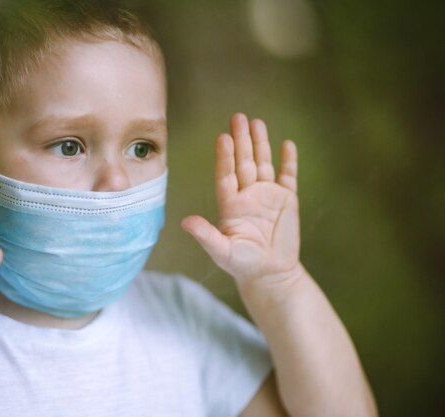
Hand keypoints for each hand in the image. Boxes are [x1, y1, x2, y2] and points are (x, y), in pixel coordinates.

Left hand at [181, 113, 299, 287]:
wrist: (270, 274)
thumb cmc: (242, 264)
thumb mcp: (222, 251)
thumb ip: (206, 235)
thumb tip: (185, 222)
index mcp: (230, 204)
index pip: (226, 175)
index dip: (224, 157)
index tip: (223, 138)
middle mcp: (247, 195)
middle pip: (243, 162)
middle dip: (241, 140)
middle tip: (238, 116)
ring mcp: (267, 195)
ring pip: (263, 163)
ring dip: (260, 144)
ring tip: (257, 122)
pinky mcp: (287, 200)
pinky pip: (288, 176)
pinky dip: (288, 161)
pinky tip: (286, 144)